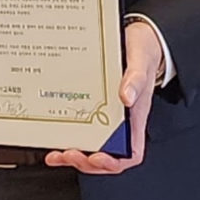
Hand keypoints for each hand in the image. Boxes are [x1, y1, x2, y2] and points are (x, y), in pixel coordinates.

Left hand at [48, 20, 164, 175]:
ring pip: (91, 144)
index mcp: (136, 116)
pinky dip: (67, 134)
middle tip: (68, 154)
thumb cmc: (144, 51)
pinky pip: (81, 125)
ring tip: (56, 153)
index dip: (114, 162)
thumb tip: (126, 96)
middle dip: (85, 160)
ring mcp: (107, 114)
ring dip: (73, 153)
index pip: (131, 153)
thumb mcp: (141, 61)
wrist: (139, 37)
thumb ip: (136, 78)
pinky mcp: (94, 103)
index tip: (97, 157)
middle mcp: (121, 120)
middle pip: (106, 154)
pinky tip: (54, 133)